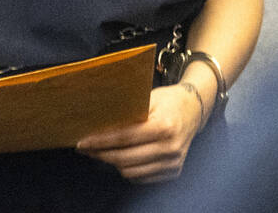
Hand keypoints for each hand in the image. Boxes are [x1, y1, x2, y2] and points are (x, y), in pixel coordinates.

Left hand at [75, 84, 203, 182]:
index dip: (101, 142)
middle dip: (101, 154)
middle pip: (125, 159)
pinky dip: (128, 170)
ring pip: (131, 172)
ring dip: (113, 164)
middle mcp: (171, 148)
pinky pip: (142, 178)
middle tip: (86, 149)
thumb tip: (97, 125)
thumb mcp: (149, 99)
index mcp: (164, 126)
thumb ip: (128, 113)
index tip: (83, 142)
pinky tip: (121, 158)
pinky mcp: (173, 172)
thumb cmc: (168, 101)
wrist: (195, 109)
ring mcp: (173, 163)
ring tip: (102, 153)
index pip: (125, 139)